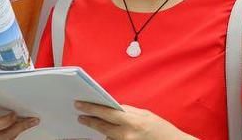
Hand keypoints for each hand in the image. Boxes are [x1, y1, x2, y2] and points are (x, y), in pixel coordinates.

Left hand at [75, 102, 195, 139]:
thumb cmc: (162, 130)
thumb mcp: (145, 115)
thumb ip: (128, 111)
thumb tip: (114, 108)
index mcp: (131, 121)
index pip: (105, 112)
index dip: (91, 108)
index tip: (80, 105)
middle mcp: (126, 135)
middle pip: (101, 127)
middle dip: (89, 121)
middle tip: (80, 116)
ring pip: (107, 137)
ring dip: (101, 131)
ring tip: (92, 123)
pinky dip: (110, 138)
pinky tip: (108, 134)